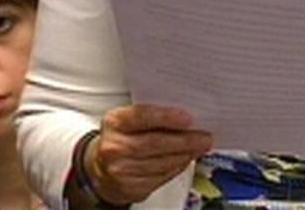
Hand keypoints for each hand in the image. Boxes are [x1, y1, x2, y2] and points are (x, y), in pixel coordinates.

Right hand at [86, 104, 212, 204]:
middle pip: (155, 143)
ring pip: (161, 163)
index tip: (189, 119)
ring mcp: (120, 170)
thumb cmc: (120, 138)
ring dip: (185, 156)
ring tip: (198, 148)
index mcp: (115, 122)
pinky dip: (177, 168)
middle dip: (185, 141)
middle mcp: (114, 147)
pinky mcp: (129, 188)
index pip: (142, 116)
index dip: (167, 118)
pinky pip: (160, 178)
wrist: (100, 167)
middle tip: (204, 138)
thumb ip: (151, 116)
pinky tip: (184, 160)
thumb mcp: (127, 119)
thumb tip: (185, 117)